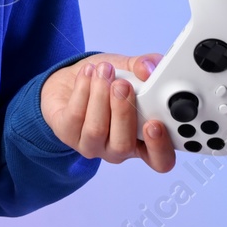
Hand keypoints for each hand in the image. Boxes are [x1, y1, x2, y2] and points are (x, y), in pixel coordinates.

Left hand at [40, 52, 176, 172]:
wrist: (72, 80)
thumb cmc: (108, 82)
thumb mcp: (132, 70)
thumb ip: (146, 66)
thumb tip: (148, 69)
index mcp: (143, 141)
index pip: (159, 160)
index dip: (159, 148)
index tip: (154, 124)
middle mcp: (117, 148)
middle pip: (123, 145)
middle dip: (123, 112)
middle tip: (122, 85)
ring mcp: (91, 145)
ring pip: (96, 130)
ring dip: (101, 96)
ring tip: (104, 71)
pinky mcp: (66, 134)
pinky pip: (75, 116)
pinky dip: (83, 89)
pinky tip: (88, 73)